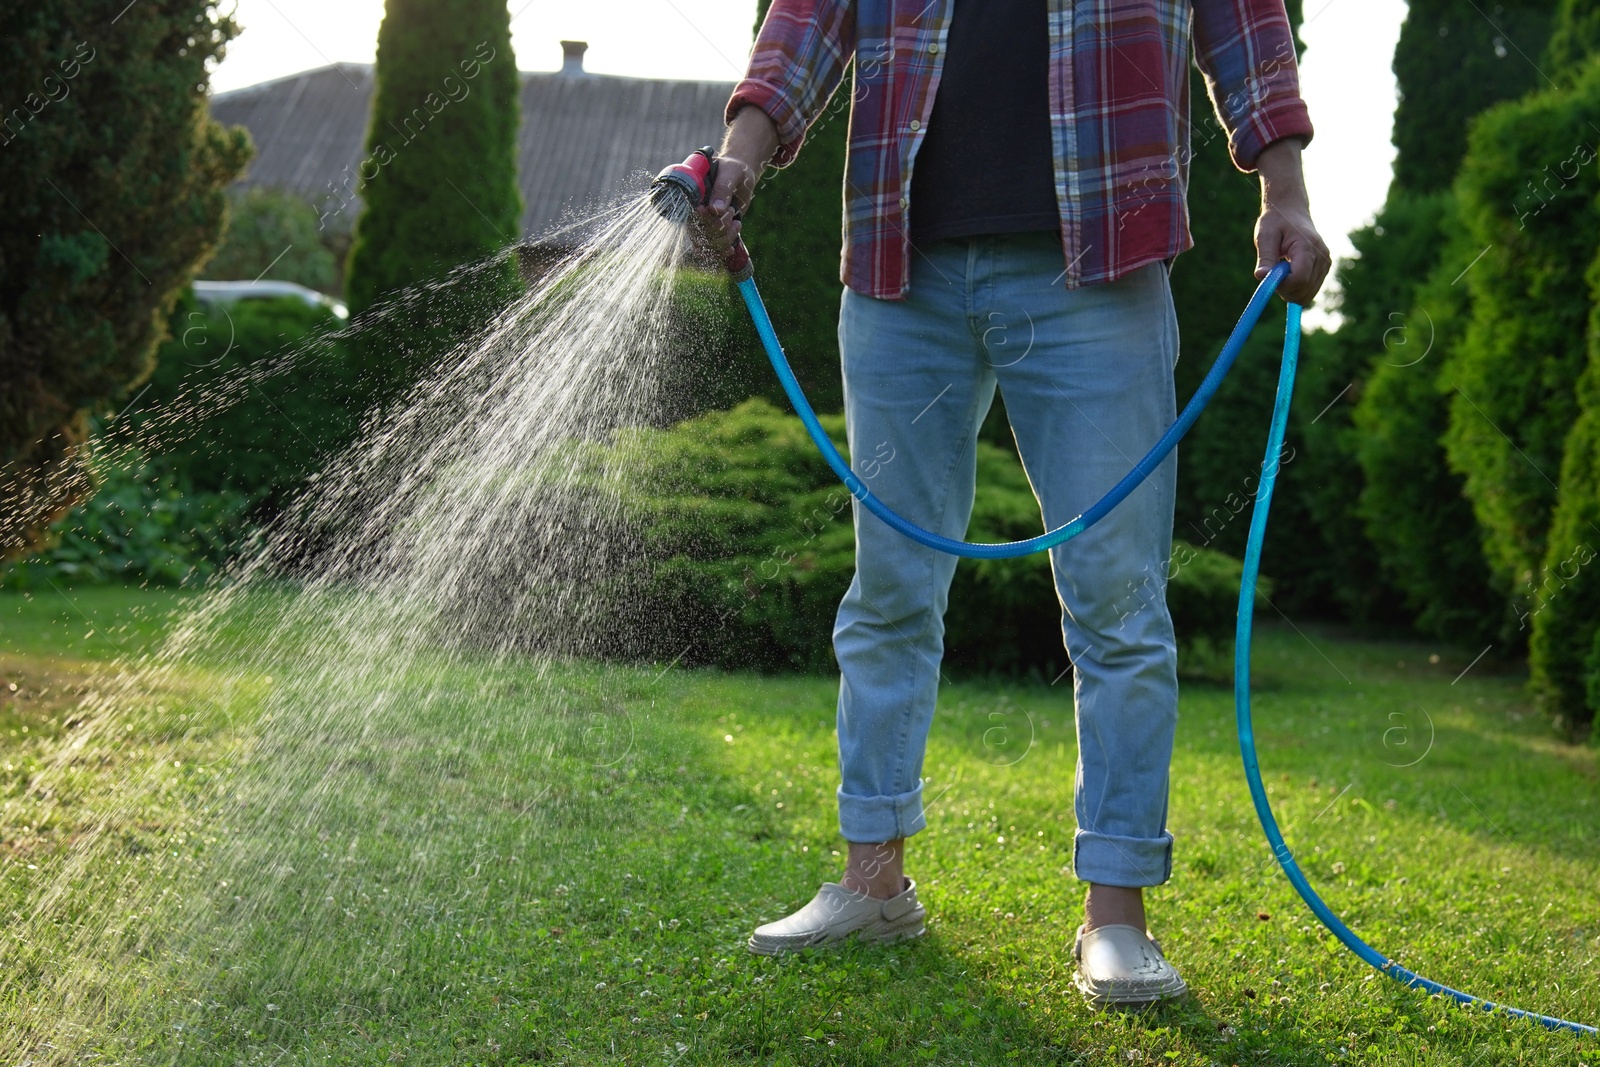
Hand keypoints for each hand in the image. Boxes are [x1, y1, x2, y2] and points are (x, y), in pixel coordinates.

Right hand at [694, 105, 778, 253]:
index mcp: (692, 195)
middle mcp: (694, 211)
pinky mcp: (714, 231)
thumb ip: (723, 188)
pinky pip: (711, 251)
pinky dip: (721, 252)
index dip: (698, 219)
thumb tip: (716, 210)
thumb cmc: (735, 169)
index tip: (707, 211)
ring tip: (737, 223)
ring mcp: (704, 223)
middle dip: (717, 227)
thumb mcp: (730, 173)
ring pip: (704, 245)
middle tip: (731, 211)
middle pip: (695, 233)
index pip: (688, 214)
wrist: (743, 176)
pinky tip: (731, 248)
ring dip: (723, 239)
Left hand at [1251, 138, 1329, 306]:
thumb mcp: (1266, 236)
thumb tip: (1261, 277)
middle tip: (1273, 273)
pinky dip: (1296, 289)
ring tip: (1281, 271)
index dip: (1282, 285)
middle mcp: (1322, 256)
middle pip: (1304, 291)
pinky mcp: (1325, 268)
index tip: (1269, 278)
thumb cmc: (1276, 221)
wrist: (1291, 210)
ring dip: (1290, 291)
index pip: (1299, 279)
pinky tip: (1289, 273)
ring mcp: (1326, 263)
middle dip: (1284, 290)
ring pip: (1308, 295)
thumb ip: (1265, 257)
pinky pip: (1310, 290)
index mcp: (1308, 246)